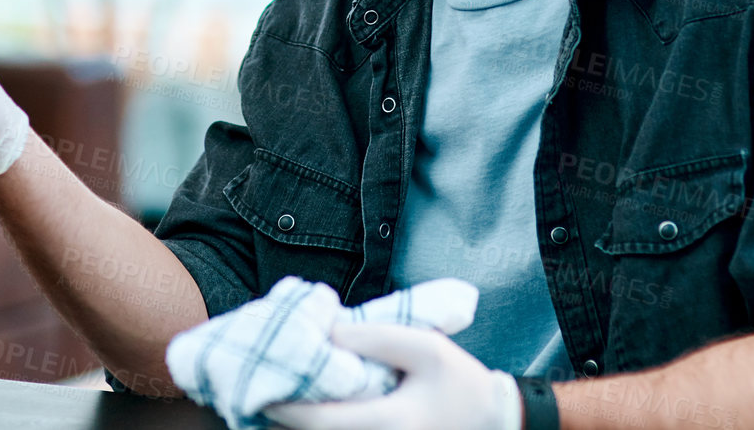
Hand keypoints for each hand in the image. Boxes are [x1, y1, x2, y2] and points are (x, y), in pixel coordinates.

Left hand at [266, 324, 520, 429]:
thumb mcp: (424, 347)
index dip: (282, 405)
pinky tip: (309, 409)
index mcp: (386, 424)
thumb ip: (374, 338)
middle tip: (259, 387)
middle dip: (282, 416)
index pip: (316, 421)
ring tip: (278, 395)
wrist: (494, 423)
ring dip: (300, 423)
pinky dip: (320, 426)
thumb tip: (327, 332)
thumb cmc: (460, 383)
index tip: (258, 384)